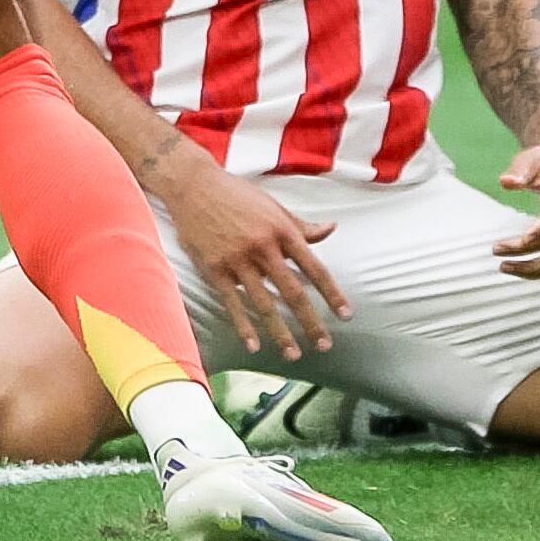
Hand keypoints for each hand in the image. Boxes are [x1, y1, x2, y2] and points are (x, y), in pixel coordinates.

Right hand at [151, 148, 347, 358]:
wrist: (193, 185)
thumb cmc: (237, 194)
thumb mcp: (274, 206)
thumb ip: (302, 225)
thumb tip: (331, 229)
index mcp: (282, 230)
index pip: (314, 268)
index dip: (332, 294)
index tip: (346, 315)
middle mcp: (263, 246)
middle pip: (292, 292)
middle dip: (310, 322)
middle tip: (324, 345)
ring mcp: (237, 259)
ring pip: (264, 303)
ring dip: (280, 332)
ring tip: (293, 354)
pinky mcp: (214, 268)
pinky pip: (233, 303)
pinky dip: (244, 326)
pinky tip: (254, 345)